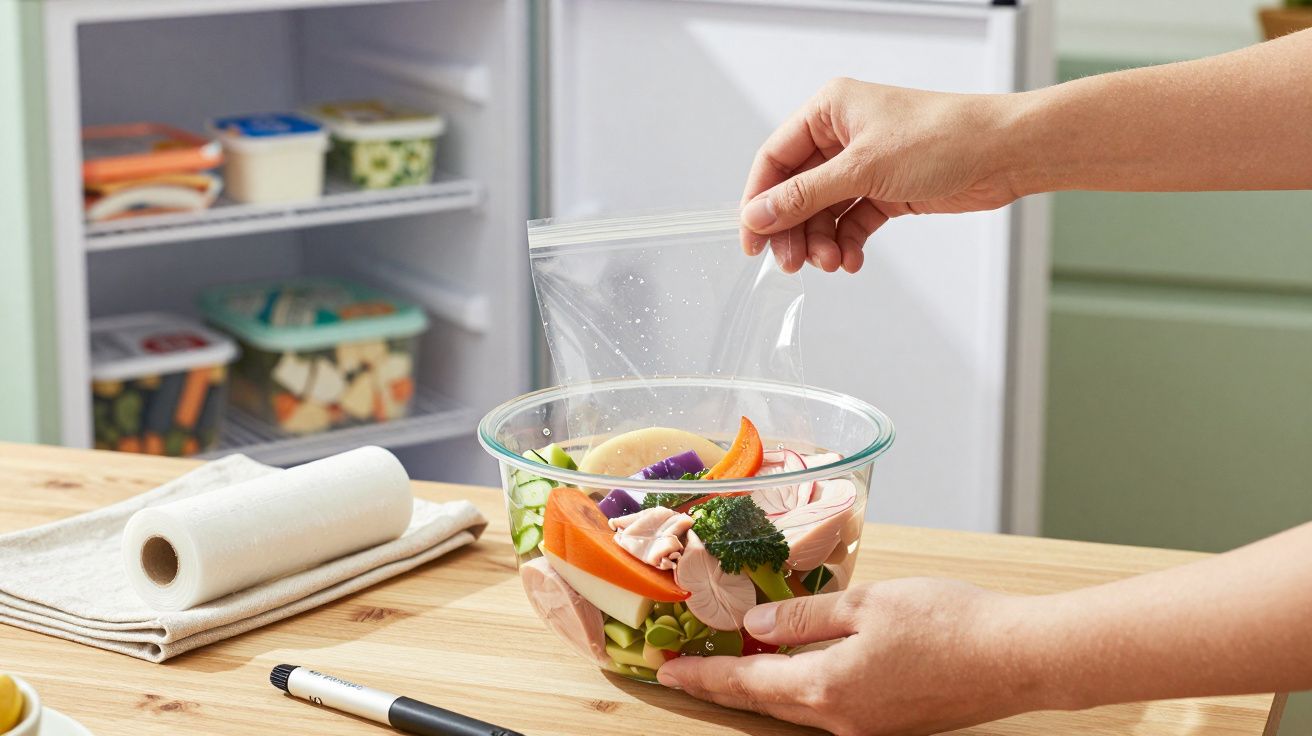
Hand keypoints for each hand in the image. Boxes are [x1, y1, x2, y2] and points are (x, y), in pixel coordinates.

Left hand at [656, 579, 1042, 735]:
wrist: (1015, 656)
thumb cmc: (946, 623)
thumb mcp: (865, 605)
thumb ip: (805, 618)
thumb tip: (757, 625)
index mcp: (827, 689)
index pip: (745, 685)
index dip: (702, 676)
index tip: (666, 671)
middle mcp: (841, 720)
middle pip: (766, 704)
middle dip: (723, 685)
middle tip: (687, 669)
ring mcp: (868, 727)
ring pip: (797, 707)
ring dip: (762, 687)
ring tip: (733, 663)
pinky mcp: (891, 722)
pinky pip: (829, 706)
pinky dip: (801, 687)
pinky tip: (798, 665)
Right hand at [740, 78, 1021, 273]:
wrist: (1004, 153)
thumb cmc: (943, 138)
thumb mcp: (862, 169)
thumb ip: (805, 197)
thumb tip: (759, 216)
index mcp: (829, 111)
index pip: (775, 159)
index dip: (759, 201)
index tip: (752, 240)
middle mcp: (843, 135)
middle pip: (797, 191)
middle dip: (794, 229)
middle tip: (792, 263)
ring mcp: (865, 164)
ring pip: (824, 211)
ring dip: (823, 241)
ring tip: (831, 262)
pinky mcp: (886, 189)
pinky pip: (852, 221)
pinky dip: (848, 243)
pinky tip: (852, 260)